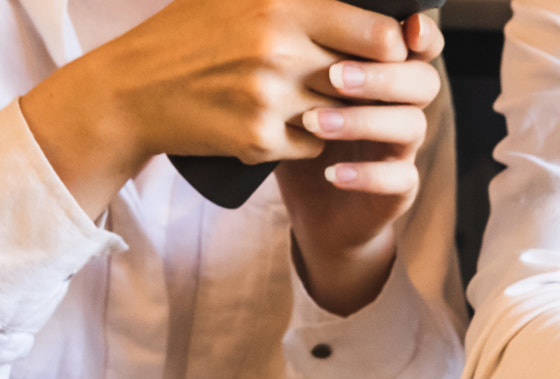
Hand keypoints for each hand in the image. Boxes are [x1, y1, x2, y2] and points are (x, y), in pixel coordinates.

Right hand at [18, 0, 438, 306]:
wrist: (131, 92)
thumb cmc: (189, 37)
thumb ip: (298, 0)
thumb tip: (360, 3)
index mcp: (280, 5)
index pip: (380, 36)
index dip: (391, 48)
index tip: (384, 52)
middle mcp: (279, 49)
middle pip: (366, 79)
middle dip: (365, 85)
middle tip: (350, 82)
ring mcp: (270, 97)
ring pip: (344, 115)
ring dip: (335, 112)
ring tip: (303, 97)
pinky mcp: (260, 138)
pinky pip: (314, 145)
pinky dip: (304, 138)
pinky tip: (275, 121)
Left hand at [277, 11, 444, 313]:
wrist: (313, 202)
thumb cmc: (300, 129)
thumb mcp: (292, 83)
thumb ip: (298, 47)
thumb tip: (276, 6)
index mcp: (382, 72)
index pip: (415, 45)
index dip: (421, 34)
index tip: (405, 28)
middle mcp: (400, 105)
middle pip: (423, 80)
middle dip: (383, 75)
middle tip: (334, 76)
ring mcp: (403, 148)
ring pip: (411, 125)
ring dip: (366, 121)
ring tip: (315, 123)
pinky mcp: (399, 188)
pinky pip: (400, 178)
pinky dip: (368, 176)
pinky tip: (332, 174)